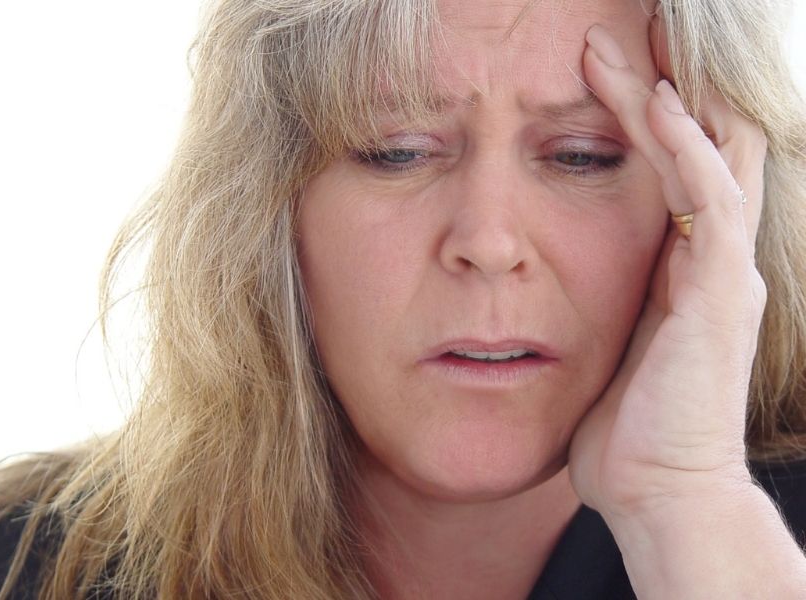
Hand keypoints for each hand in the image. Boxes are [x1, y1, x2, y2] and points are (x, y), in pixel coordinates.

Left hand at [566, 18, 768, 520]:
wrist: (660, 490)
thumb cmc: (626, 429)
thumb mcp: (608, 346)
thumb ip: (601, 303)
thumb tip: (555, 283)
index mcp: (687, 270)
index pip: (677, 172)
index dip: (645, 121)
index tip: (600, 74)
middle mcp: (715, 261)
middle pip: (698, 148)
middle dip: (658, 90)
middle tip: (616, 36)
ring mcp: (724, 272)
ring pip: (704, 155)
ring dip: (659, 99)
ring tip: (614, 50)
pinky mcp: (717, 290)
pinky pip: (709, 199)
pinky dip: (684, 148)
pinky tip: (657, 106)